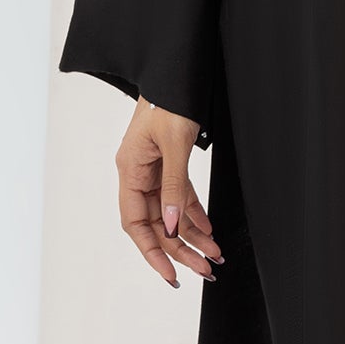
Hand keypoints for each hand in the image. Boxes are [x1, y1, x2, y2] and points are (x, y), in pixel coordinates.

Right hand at [115, 98, 222, 288]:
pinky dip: (195, 212)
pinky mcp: (169, 161)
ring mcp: (154, 168)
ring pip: (171, 212)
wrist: (178, 69)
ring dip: (192, 235)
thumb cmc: (170, 98)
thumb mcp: (174, 143)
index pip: (135, 222)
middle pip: (156, 222)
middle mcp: (138, 173)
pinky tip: (209, 229)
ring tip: (214, 256)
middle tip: (204, 270)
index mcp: (130, 170)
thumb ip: (174, 185)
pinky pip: (180, 195)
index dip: (151, 251)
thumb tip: (172, 225)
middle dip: (181, 249)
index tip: (170, 274)